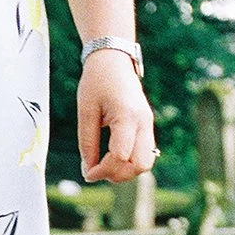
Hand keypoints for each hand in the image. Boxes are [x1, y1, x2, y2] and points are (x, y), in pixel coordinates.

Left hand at [78, 51, 156, 182]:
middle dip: (118, 175)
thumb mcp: (85, 111)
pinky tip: (111, 157)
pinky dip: (129, 162)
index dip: (103, 170)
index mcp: (127, 116)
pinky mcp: (147, 127)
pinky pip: (144, 154)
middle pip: (141, 165)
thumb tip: (88, 171)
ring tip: (103, 165)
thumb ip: (87, 143)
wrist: (114, 60)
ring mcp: (148, 125)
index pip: (121, 156)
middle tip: (97, 170)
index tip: (87, 171)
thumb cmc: (97, 81)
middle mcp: (143, 122)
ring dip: (125, 171)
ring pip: (146, 163)